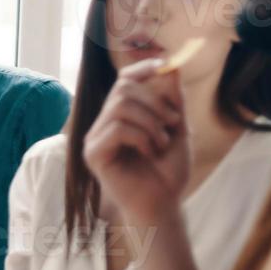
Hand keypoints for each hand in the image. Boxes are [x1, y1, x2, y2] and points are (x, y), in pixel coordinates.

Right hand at [84, 60, 189, 226]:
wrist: (163, 204)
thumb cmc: (168, 172)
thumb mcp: (177, 129)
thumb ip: (173, 100)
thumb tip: (171, 66)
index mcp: (120, 117)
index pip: (123, 81)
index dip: (141, 70)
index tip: (164, 65)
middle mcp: (104, 125)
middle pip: (122, 89)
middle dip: (155, 102)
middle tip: (172, 123)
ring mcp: (95, 139)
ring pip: (121, 107)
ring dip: (151, 122)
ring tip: (161, 143)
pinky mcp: (93, 154)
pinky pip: (117, 129)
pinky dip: (141, 137)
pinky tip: (149, 152)